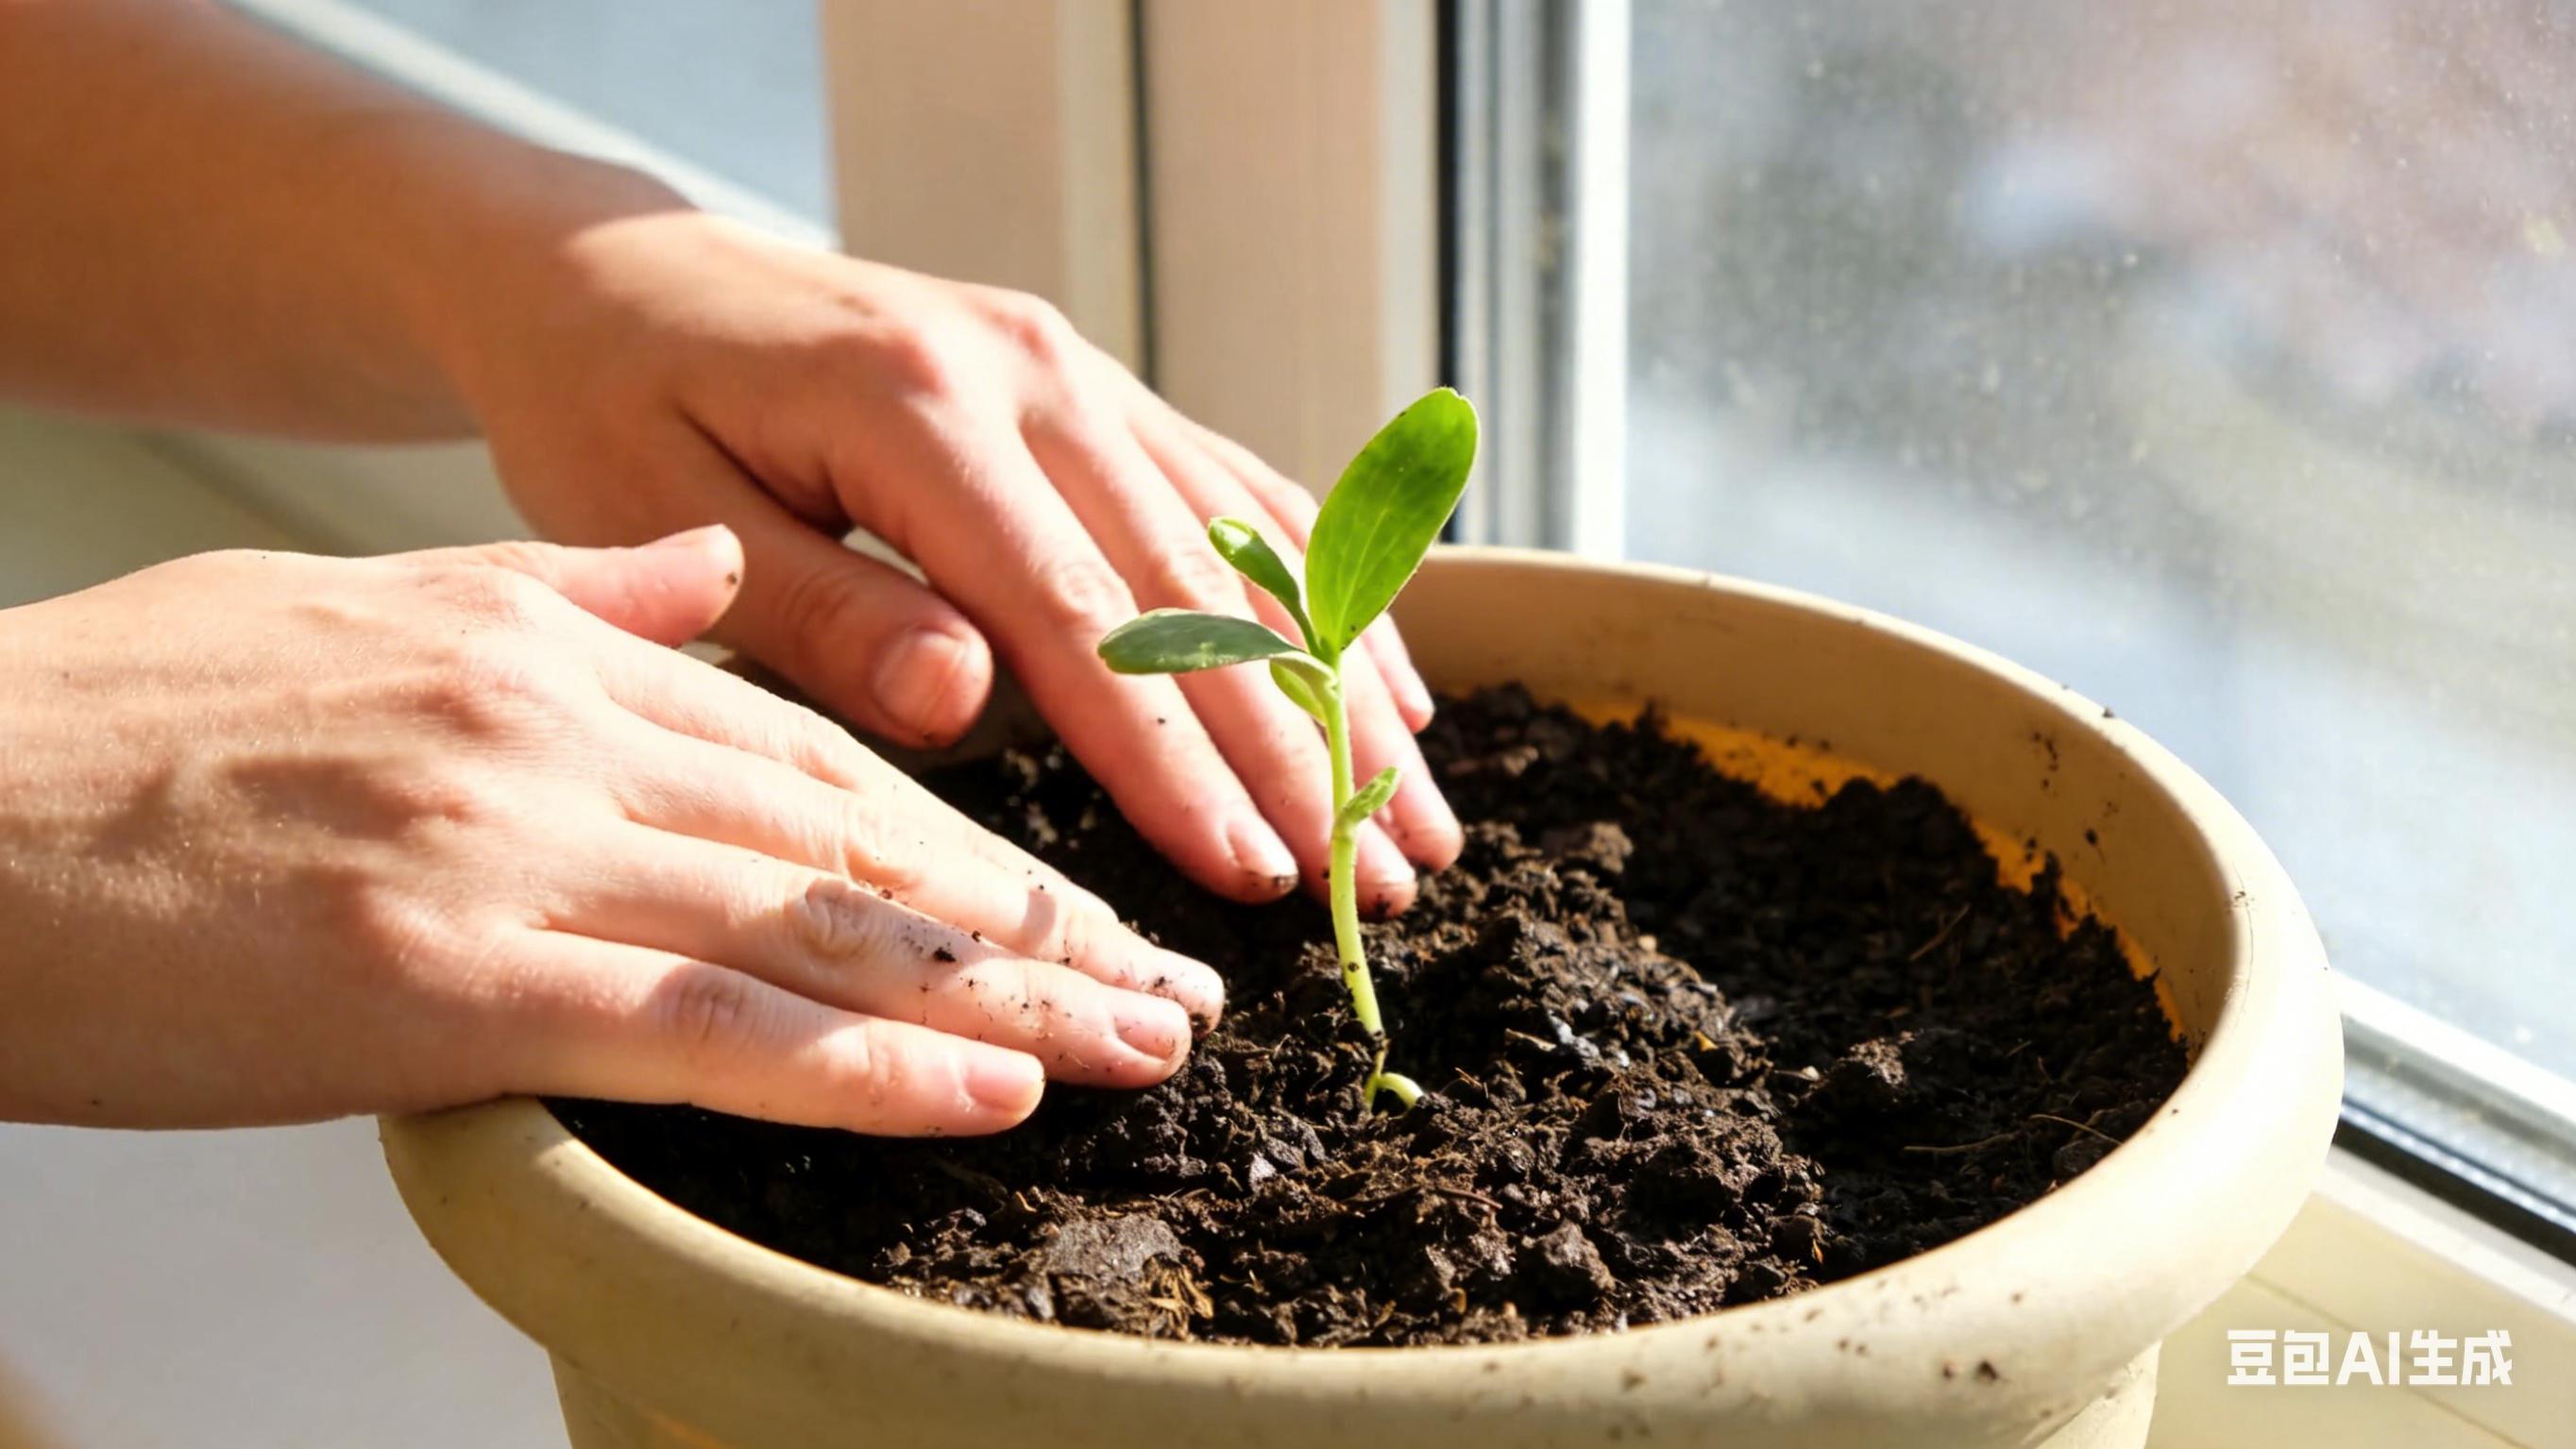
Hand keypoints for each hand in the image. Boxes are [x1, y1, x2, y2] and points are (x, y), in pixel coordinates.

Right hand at [0, 529, 1221, 1133]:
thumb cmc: (124, 727)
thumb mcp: (360, 601)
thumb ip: (556, 591)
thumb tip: (693, 570)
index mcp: (554, 649)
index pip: (820, 749)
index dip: (973, 832)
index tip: (1083, 894)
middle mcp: (565, 732)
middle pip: (859, 835)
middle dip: (1035, 920)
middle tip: (1174, 986)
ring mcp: (517, 850)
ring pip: (821, 925)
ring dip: (1006, 996)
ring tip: (1139, 1048)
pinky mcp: (450, 981)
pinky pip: (707, 1031)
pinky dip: (864, 1066)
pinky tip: (988, 1092)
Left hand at [439, 206, 1462, 915]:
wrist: (615, 269)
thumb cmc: (616, 407)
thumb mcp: (661, 514)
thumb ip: (819, 613)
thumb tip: (964, 702)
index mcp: (921, 411)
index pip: (1079, 616)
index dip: (1174, 756)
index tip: (1255, 871)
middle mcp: (1033, 374)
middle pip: (1202, 587)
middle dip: (1304, 745)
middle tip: (1386, 880)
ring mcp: (1079, 371)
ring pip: (1253, 544)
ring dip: (1350, 684)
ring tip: (1422, 816)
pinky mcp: (1095, 386)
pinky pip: (1240, 491)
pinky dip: (1328, 592)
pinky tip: (1393, 682)